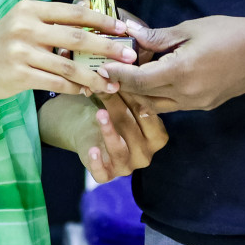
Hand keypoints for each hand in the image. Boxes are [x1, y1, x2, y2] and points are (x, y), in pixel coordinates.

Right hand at [0, 0, 136, 99]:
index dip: (101, 20)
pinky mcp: (18, 75)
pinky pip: (56, 83)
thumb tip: (89, 5)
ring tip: (112, 82)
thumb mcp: (24, 21)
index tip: (123, 29)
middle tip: (129, 56)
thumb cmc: (1, 43)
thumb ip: (54, 16)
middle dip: (107, 48)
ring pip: (69, 66)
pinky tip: (86, 91)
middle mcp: (25, 27)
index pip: (73, 12)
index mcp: (30, 9)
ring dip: (94, 76)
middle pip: (76, 37)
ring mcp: (21, 52)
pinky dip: (75, 88)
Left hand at [40, 91, 168, 182]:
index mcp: (157, 136)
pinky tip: (92, 149)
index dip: (138, 99)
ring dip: (110, 132)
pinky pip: (103, 173)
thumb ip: (125, 90)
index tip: (126, 81)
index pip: (150, 118)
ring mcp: (127, 166)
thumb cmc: (113, 112)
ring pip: (120, 151)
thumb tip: (120, 70)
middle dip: (121, 109)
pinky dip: (98, 162)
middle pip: (134, 131)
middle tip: (110, 90)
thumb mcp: (121, 100)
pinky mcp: (107, 175)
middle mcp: (146, 153)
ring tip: (100, 114)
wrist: (87, 128)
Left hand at [104, 14, 244, 111]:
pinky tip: (154, 80)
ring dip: (141, 93)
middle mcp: (186, 95)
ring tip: (130, 76)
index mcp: (180, 73)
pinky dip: (158, 96)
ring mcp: (197, 104)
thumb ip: (158, 37)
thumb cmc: (229, 33)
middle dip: (125, 85)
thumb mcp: (190, 29)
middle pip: (143, 96)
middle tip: (111, 72)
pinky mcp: (205, 105)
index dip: (117, 75)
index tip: (102, 69)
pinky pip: (174, 105)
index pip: (138, 80)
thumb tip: (130, 33)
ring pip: (157, 105)